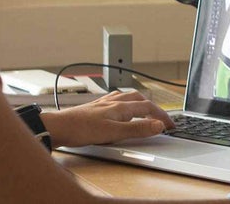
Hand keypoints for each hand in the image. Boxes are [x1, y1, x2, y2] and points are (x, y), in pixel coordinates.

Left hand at [39, 91, 175, 147]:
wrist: (58, 127)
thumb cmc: (81, 129)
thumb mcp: (113, 133)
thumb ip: (137, 129)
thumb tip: (158, 125)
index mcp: (121, 107)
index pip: (148, 108)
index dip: (162, 116)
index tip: (171, 126)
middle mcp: (113, 102)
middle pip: (140, 99)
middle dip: (154, 108)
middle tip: (162, 119)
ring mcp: (104, 104)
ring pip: (128, 98)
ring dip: (141, 104)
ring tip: (146, 111)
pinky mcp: (95, 108)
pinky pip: (116, 101)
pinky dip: (126, 104)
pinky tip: (121, 110)